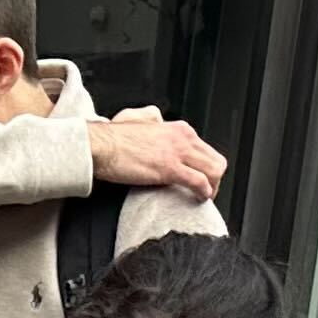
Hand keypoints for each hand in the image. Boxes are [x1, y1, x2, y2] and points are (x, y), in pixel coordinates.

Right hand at [91, 111, 227, 199]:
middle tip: (204, 192)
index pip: (205, 149)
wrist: (101, 146)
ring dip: (212, 188)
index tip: (199, 179)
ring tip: (202, 198)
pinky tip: (199, 198)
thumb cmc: (114, 138)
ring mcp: (178, 153)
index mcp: (178, 129)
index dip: (205, 168)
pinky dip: (203, 192)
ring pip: (214, 171)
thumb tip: (155, 120)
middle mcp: (183, 138)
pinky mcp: (170, 169)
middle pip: (215, 160)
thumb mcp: (140, 120)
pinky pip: (199, 181)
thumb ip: (153, 121)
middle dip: (214, 179)